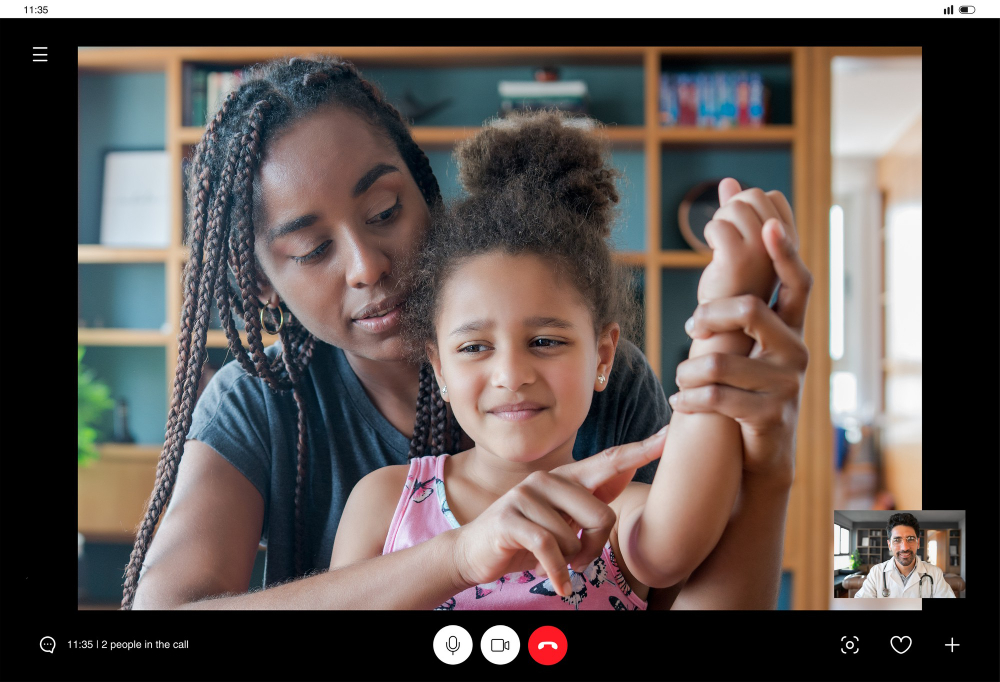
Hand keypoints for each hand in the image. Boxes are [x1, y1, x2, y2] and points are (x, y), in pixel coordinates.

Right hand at [451, 427, 666, 596]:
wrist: (475, 552)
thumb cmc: (528, 537)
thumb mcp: (563, 518)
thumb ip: (589, 499)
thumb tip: (624, 471)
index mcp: (566, 477)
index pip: (610, 460)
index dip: (642, 450)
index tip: (670, 435)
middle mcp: (548, 479)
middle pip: (603, 516)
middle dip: (594, 547)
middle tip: (576, 558)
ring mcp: (526, 496)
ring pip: (576, 539)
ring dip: (569, 563)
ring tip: (553, 562)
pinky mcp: (511, 518)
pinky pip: (552, 550)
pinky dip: (558, 574)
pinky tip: (559, 584)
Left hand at [673, 195, 811, 483]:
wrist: (762, 448)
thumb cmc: (746, 377)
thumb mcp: (743, 334)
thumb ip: (737, 273)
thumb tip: (731, 187)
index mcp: (792, 325)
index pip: (798, 281)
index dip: (786, 253)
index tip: (768, 227)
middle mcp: (797, 350)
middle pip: (750, 311)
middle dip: (707, 316)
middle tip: (689, 329)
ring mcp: (786, 384)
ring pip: (722, 362)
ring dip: (689, 369)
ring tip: (681, 376)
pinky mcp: (769, 416)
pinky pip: (718, 399)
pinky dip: (689, 399)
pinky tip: (679, 400)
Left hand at [697, 179, 791, 304]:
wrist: (724, 327)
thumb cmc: (733, 287)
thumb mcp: (741, 245)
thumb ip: (738, 213)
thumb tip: (728, 181)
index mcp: (789, 242)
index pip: (773, 197)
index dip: (749, 206)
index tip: (740, 232)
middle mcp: (780, 246)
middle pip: (754, 195)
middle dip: (732, 209)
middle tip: (726, 240)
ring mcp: (762, 252)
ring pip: (735, 206)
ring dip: (719, 222)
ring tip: (721, 249)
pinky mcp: (738, 260)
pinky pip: (718, 225)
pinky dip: (710, 234)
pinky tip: (714, 255)